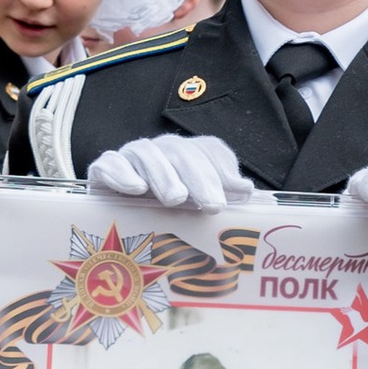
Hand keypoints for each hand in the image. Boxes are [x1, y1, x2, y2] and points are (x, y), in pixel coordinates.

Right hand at [90, 132, 257, 210]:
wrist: (112, 218)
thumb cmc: (163, 213)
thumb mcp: (197, 207)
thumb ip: (229, 201)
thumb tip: (264, 202)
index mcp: (187, 156)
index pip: (209, 150)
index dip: (225, 169)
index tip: (241, 192)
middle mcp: (162, 151)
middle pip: (181, 152)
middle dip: (200, 177)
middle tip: (213, 204)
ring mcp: (131, 158)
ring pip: (147, 154)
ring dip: (164, 175)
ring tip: (176, 198)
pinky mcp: (103, 169)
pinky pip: (109, 163)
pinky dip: (121, 173)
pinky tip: (134, 189)